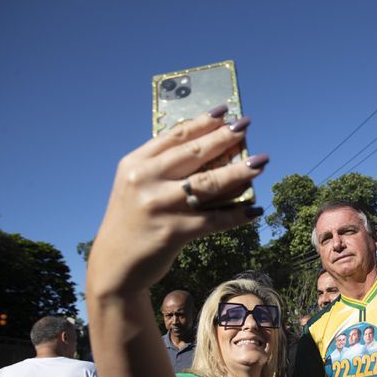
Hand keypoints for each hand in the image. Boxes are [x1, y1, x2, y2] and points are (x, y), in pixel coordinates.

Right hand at [88, 108, 265, 292]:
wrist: (115, 265)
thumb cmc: (134, 221)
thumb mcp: (137, 187)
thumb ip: (163, 168)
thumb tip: (209, 150)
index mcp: (136, 164)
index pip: (175, 136)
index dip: (202, 122)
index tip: (225, 111)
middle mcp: (145, 180)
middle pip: (194, 153)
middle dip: (224, 138)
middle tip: (246, 126)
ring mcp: (159, 206)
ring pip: (209, 183)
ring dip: (239, 172)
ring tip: (261, 163)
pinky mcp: (173, 232)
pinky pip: (214, 220)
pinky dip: (237, 215)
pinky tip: (255, 210)